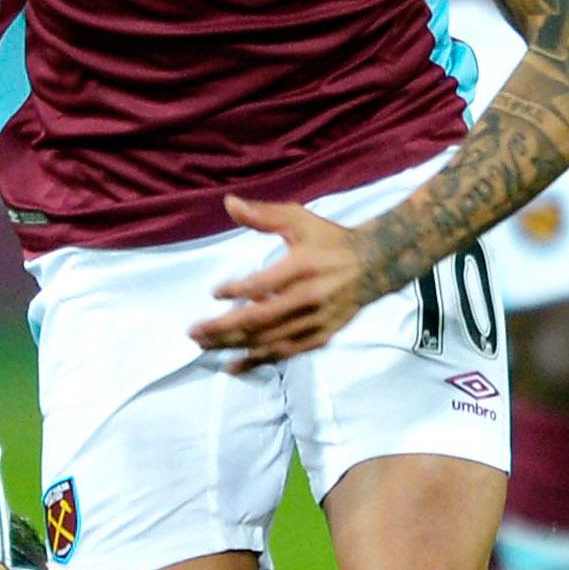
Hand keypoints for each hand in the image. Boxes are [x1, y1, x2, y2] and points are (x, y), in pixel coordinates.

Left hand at [189, 196, 377, 373]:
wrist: (375, 265)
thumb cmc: (330, 240)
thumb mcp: (299, 219)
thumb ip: (263, 215)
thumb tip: (228, 203)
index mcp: (302, 267)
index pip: (261, 285)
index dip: (235, 292)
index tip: (214, 292)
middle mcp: (309, 298)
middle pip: (259, 320)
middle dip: (223, 328)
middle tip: (194, 332)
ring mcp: (316, 322)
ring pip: (269, 341)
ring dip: (234, 346)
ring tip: (205, 346)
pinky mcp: (321, 337)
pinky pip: (285, 354)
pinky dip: (258, 362)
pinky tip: (233, 366)